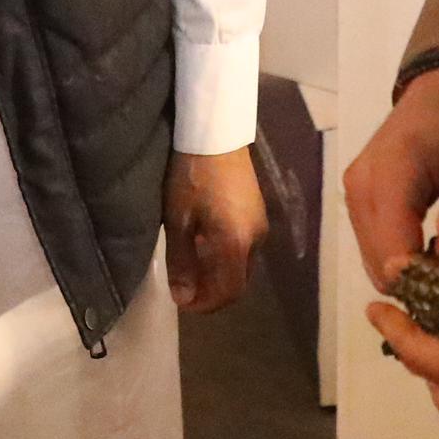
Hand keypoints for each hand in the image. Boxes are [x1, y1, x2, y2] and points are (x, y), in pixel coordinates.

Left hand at [165, 147, 265, 312]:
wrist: (215, 133)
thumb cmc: (192, 176)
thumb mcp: (179, 219)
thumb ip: (182, 261)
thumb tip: (183, 297)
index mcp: (237, 243)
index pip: (229, 291)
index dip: (206, 304)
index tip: (183, 303)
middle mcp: (256, 239)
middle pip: (238, 280)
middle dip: (212, 291)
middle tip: (184, 288)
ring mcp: (260, 224)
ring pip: (242, 263)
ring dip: (218, 273)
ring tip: (191, 265)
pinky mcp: (258, 211)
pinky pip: (244, 246)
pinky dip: (225, 256)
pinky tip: (204, 243)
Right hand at [342, 62, 438, 291]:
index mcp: (394, 171)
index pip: (395, 248)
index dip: (427, 280)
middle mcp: (361, 185)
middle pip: (380, 262)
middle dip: (419, 283)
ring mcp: (353, 191)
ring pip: (373, 260)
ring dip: (409, 273)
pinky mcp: (356, 197)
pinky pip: (373, 245)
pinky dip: (399, 258)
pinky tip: (432, 255)